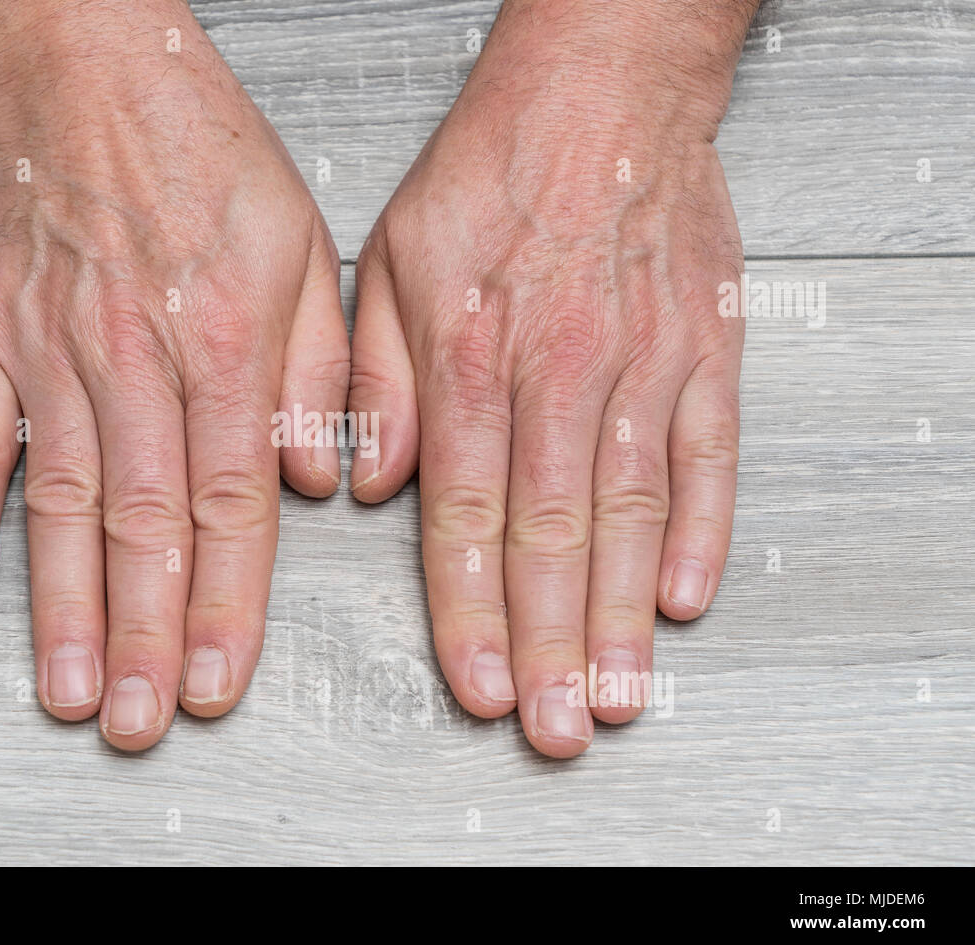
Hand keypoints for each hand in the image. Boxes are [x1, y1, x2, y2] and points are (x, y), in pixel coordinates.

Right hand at [0, 1, 347, 748]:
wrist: (91, 74)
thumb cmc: (204, 158)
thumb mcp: (307, 251)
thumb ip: (320, 377)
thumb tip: (321, 483)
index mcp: (227, 346)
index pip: (232, 506)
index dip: (228, 605)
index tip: (222, 680)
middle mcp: (137, 361)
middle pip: (143, 526)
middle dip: (145, 636)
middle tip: (142, 720)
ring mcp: (53, 355)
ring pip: (59, 505)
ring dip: (62, 607)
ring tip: (68, 688)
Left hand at [347, 0, 754, 756]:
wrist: (603, 87)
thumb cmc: (492, 172)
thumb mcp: (388, 263)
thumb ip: (373, 383)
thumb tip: (368, 485)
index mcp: (471, 358)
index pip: (464, 515)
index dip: (471, 612)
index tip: (479, 685)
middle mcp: (558, 372)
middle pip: (551, 536)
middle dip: (550, 644)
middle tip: (552, 725)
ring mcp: (642, 363)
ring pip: (632, 513)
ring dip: (624, 614)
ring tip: (618, 693)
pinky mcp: (706, 349)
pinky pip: (710, 455)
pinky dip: (704, 531)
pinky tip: (688, 596)